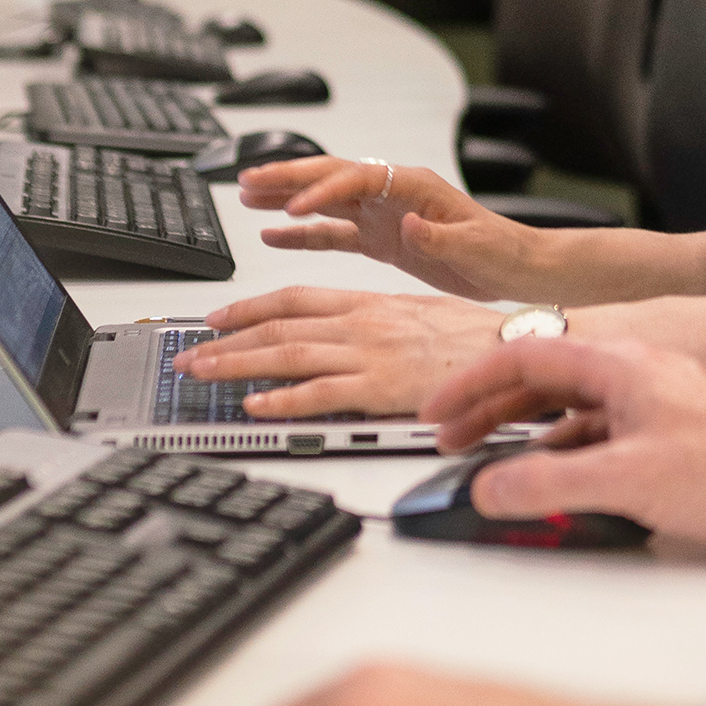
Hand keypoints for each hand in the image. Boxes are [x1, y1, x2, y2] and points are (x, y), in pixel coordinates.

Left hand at [186, 288, 505, 417]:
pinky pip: (321, 394)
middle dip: (226, 340)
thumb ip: (378, 321)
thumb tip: (349, 333)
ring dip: (237, 365)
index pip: (294, 298)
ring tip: (203, 375)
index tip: (217, 318)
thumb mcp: (418, 314)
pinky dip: (283, 400)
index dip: (249, 307)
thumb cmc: (477, 337)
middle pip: (278, 326)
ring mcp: (369, 354)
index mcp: (369, 303)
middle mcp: (362, 323)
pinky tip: (256, 407)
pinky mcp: (381, 386)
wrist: (515, 348)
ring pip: (288, 354)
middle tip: (190, 354)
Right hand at [236, 156, 533, 299]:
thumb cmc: (502, 250)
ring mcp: (382, 215)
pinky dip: (302, 234)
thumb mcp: (475, 244)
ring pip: (323, 200)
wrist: (516, 268)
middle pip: (330, 176)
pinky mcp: (380, 240)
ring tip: (244, 197)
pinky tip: (272, 235)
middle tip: (245, 180)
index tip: (293, 207)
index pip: (357, 178)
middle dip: (286, 177)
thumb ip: (440, 235)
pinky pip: (333, 233)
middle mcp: (393, 194)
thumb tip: (409, 222)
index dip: (323, 190)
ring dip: (284, 198)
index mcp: (414, 186)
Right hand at [423, 337, 705, 558]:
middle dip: (489, 409)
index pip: (523, 357)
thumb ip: (550, 485)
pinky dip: (563, 452)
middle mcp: (634, 373)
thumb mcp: (627, 481)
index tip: (437, 411)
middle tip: (451, 438)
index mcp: (619, 364)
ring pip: (570, 409)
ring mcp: (653, 403)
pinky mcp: (669, 434)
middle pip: (542, 380)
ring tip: (493, 463)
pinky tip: (556, 482)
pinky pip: (598, 434)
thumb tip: (492, 488)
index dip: (470, 383)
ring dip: (525, 434)